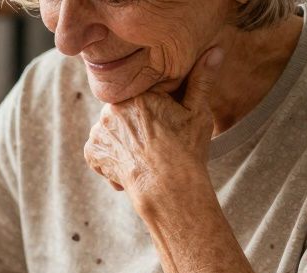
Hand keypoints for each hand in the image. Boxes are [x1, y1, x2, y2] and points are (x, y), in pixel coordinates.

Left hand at [84, 47, 223, 198]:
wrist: (168, 189)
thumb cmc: (186, 151)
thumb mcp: (197, 112)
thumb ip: (201, 79)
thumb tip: (215, 49)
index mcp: (137, 93)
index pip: (143, 93)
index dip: (156, 110)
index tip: (165, 125)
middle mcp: (113, 108)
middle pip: (125, 111)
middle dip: (138, 124)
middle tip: (157, 144)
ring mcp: (99, 130)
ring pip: (112, 130)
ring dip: (124, 140)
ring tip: (144, 156)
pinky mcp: (91, 152)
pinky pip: (100, 149)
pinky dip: (111, 158)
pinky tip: (130, 166)